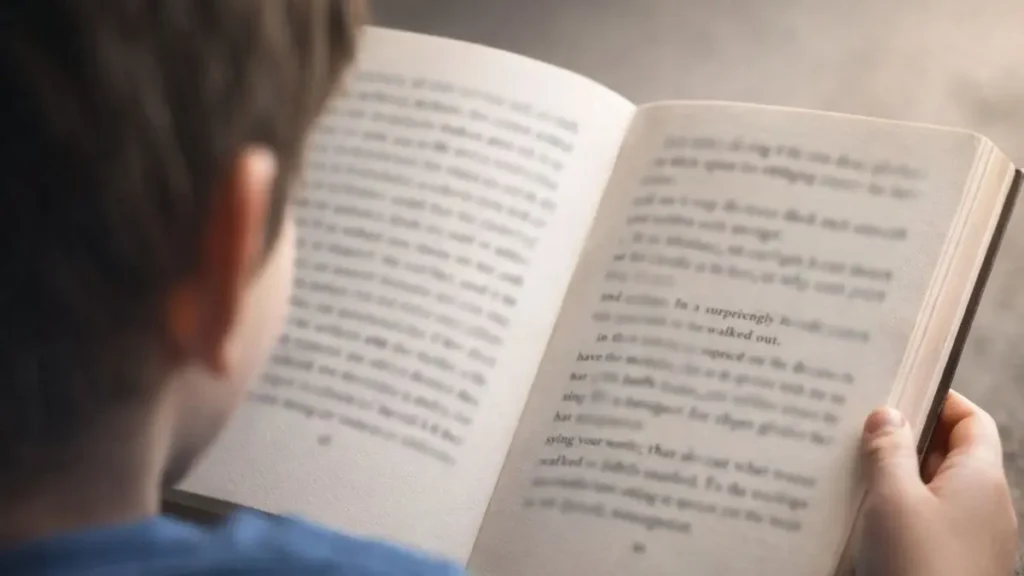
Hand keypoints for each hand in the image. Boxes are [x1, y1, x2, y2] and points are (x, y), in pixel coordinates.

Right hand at [857, 391, 1016, 575]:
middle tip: (856, 427)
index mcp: (981, 478)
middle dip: (903, 438)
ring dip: (895, 477)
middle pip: (949, 453)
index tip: (894, 389)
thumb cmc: (918, 568)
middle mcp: (985, 505)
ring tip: (850, 469)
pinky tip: (862, 517)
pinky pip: (928, 523)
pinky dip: (898, 511)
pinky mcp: (952, 564)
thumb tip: (888, 414)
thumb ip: (889, 451)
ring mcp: (972, 539)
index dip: (936, 399)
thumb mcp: (892, 499)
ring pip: (933, 490)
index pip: (970, 419)